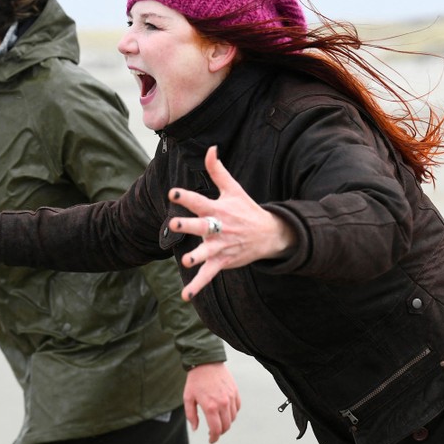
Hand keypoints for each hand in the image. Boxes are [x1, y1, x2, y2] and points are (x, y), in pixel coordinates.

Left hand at [169, 146, 294, 299]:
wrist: (270, 235)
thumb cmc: (247, 209)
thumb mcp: (234, 188)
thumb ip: (217, 170)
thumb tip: (211, 148)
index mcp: (218, 209)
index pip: (199, 201)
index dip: (185, 197)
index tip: (173, 193)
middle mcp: (218, 227)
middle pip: (201, 226)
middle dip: (188, 226)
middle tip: (175, 224)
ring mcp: (220, 246)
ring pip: (206, 253)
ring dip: (196, 257)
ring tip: (186, 261)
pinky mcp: (222, 261)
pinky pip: (208, 275)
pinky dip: (197, 286)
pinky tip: (186, 296)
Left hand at [183, 362, 240, 443]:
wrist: (206, 361)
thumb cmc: (195, 380)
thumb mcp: (188, 397)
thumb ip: (191, 415)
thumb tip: (195, 429)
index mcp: (210, 407)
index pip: (216, 430)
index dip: (214, 438)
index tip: (211, 440)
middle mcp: (223, 403)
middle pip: (226, 426)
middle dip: (220, 432)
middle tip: (213, 432)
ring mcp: (230, 397)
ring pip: (232, 418)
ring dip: (226, 423)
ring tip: (218, 421)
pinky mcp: (235, 391)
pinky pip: (237, 408)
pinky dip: (232, 413)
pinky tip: (225, 412)